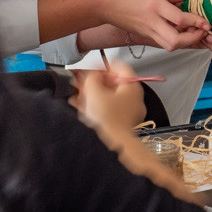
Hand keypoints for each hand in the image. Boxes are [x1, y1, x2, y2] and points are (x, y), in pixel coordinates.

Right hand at [72, 66, 202, 204]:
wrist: (110, 147)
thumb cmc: (105, 118)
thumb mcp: (94, 91)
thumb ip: (92, 77)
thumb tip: (92, 73)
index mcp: (132, 87)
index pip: (120, 67)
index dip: (103, 65)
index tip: (89, 68)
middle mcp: (134, 99)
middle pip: (114, 83)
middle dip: (95, 82)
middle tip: (80, 82)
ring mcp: (129, 113)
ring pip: (109, 97)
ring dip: (92, 94)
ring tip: (77, 95)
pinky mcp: (121, 125)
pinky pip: (108, 110)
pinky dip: (95, 107)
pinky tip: (81, 107)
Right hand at [100, 0, 209, 50]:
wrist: (102, 5)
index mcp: (154, 6)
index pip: (180, 19)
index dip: (196, 22)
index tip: (206, 22)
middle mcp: (152, 21)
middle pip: (176, 41)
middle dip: (193, 39)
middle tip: (202, 31)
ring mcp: (147, 31)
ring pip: (170, 45)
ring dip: (185, 42)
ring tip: (193, 32)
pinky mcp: (144, 35)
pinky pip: (163, 42)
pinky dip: (175, 40)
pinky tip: (181, 32)